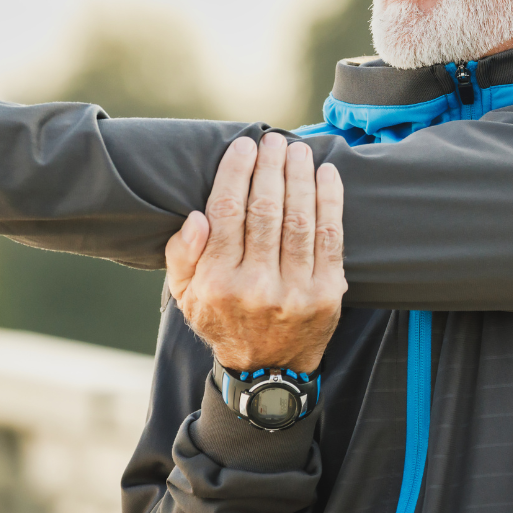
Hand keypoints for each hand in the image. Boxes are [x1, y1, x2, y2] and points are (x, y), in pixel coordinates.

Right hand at [165, 131, 345, 372]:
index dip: (236, 172)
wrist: (266, 371)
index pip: (227, 212)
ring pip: (299, 219)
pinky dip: (330, 201)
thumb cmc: (222, 318)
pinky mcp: (328, 293)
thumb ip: (181, 255)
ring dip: (300, 177)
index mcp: (218, 282)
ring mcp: (296, 291)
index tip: (244, 146)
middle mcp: (257, 286)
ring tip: (298, 150)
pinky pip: (331, 237)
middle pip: (266, 210)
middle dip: (270, 167)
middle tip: (274, 140)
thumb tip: (197, 217)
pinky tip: (326, 175)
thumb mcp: (184, 295)